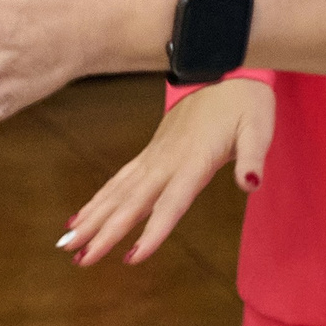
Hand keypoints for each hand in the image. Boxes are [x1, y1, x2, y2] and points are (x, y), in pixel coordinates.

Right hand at [60, 78, 274, 266]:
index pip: (171, 204)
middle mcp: (167, 161)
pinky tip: (81, 216)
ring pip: (118, 192)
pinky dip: (99, 199)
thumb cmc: (246, 102)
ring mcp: (155, 156)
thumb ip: (253, 157)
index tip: (130, 258)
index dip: (152, 232)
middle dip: (103, 232)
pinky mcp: (151, 152)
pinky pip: (119, 179)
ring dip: (92, 218)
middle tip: (77, 258)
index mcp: (194, 160)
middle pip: (132, 203)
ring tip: (67, 244)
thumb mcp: (259, 128)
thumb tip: (252, 184)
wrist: (222, 66)